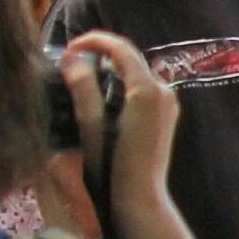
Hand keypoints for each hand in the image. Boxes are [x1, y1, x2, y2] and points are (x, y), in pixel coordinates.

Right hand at [57, 31, 180, 229]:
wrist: (141, 198)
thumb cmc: (112, 166)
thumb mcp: (91, 125)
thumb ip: (82, 88)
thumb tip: (71, 56)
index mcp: (146, 89)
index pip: (121, 48)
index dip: (94, 40)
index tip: (70, 46)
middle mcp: (164, 90)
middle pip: (131, 57)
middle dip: (102, 52)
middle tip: (71, 58)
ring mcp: (169, 102)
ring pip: (138, 71)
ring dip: (112, 67)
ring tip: (83, 72)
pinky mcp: (167, 114)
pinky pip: (144, 87)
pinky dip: (124, 82)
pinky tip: (104, 92)